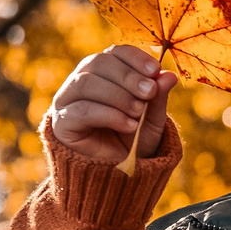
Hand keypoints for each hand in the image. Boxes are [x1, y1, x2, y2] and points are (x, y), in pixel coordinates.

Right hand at [48, 45, 177, 166]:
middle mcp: (81, 82)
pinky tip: (128, 125)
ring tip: (138, 112)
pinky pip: (80, 110)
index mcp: (104, 74)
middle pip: (97, 63)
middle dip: (127, 76)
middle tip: (149, 92)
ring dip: (117, 95)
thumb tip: (169, 75)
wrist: (119, 177)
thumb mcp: (152, 120)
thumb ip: (157, 98)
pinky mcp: (61, 123)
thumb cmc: (134, 143)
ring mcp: (67, 101)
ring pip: (86, 83)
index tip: (155, 70)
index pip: (114, 53)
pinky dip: (108, 115)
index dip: (134, 57)